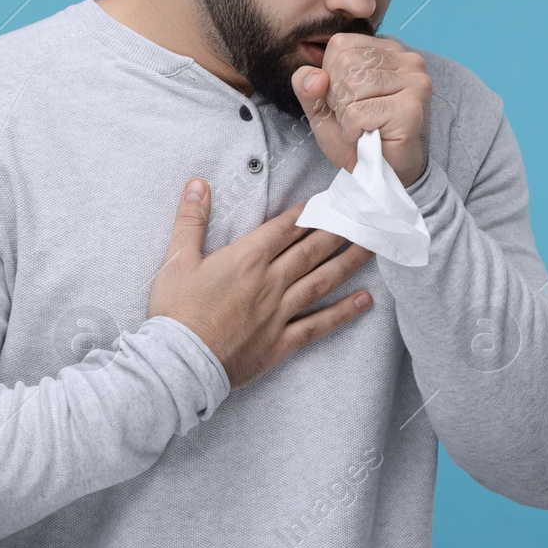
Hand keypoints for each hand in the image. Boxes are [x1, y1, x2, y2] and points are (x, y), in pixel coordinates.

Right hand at [148, 177, 375, 389]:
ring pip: (322, 281)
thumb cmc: (175, 311)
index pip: (285, 228)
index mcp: (246, 259)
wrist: (179, 363)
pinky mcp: (280, 342)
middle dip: (338, 229)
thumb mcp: (176, 259)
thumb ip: (191, 219)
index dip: (308, 212)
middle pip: (311, 250)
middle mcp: (269, 282)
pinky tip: (365, 301)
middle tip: (361, 215)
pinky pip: (318, 325)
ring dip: (349, 262)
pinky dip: (343, 312)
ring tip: (372, 247)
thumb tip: (197, 184)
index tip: (328, 200)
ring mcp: (278, 313)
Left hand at [291, 34, 431, 187]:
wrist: (381, 176)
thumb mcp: (322, 108)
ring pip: (352, 86)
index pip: (340, 45)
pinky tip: (369, 138)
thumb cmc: (357, 138)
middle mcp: (407, 59)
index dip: (331, 78)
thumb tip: (314, 76)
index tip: (349, 101)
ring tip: (363, 128)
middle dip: (338, 98)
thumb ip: (308, 87)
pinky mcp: (411, 108)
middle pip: (345, 63)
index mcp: (387, 51)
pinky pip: (358, 112)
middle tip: (357, 119)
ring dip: (346, 116)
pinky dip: (354, 131)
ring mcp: (414, 82)